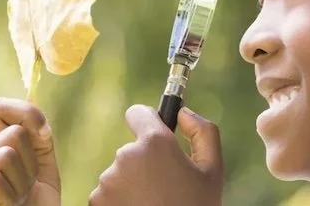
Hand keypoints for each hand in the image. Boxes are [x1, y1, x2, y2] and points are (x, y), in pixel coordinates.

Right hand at [0, 98, 60, 205]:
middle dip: (31, 164)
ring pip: (7, 154)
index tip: (45, 135)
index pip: (0, 108)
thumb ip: (39, 142)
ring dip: (22, 183)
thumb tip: (39, 124)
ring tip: (15, 202)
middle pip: (14, 133)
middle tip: (24, 190)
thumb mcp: (42, 171)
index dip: (27, 113)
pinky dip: (10, 196)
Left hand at [88, 105, 223, 205]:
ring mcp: (108, 182)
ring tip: (153, 203)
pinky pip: (108, 194)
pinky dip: (120, 202)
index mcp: (155, 143)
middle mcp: (126, 157)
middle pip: (132, 148)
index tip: (156, 136)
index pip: (138, 113)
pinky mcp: (96, 203)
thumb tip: (184, 113)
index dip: (148, 122)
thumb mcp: (213, 170)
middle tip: (165, 186)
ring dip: (132, 184)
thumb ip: (203, 131)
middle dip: (145, 162)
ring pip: (119, 173)